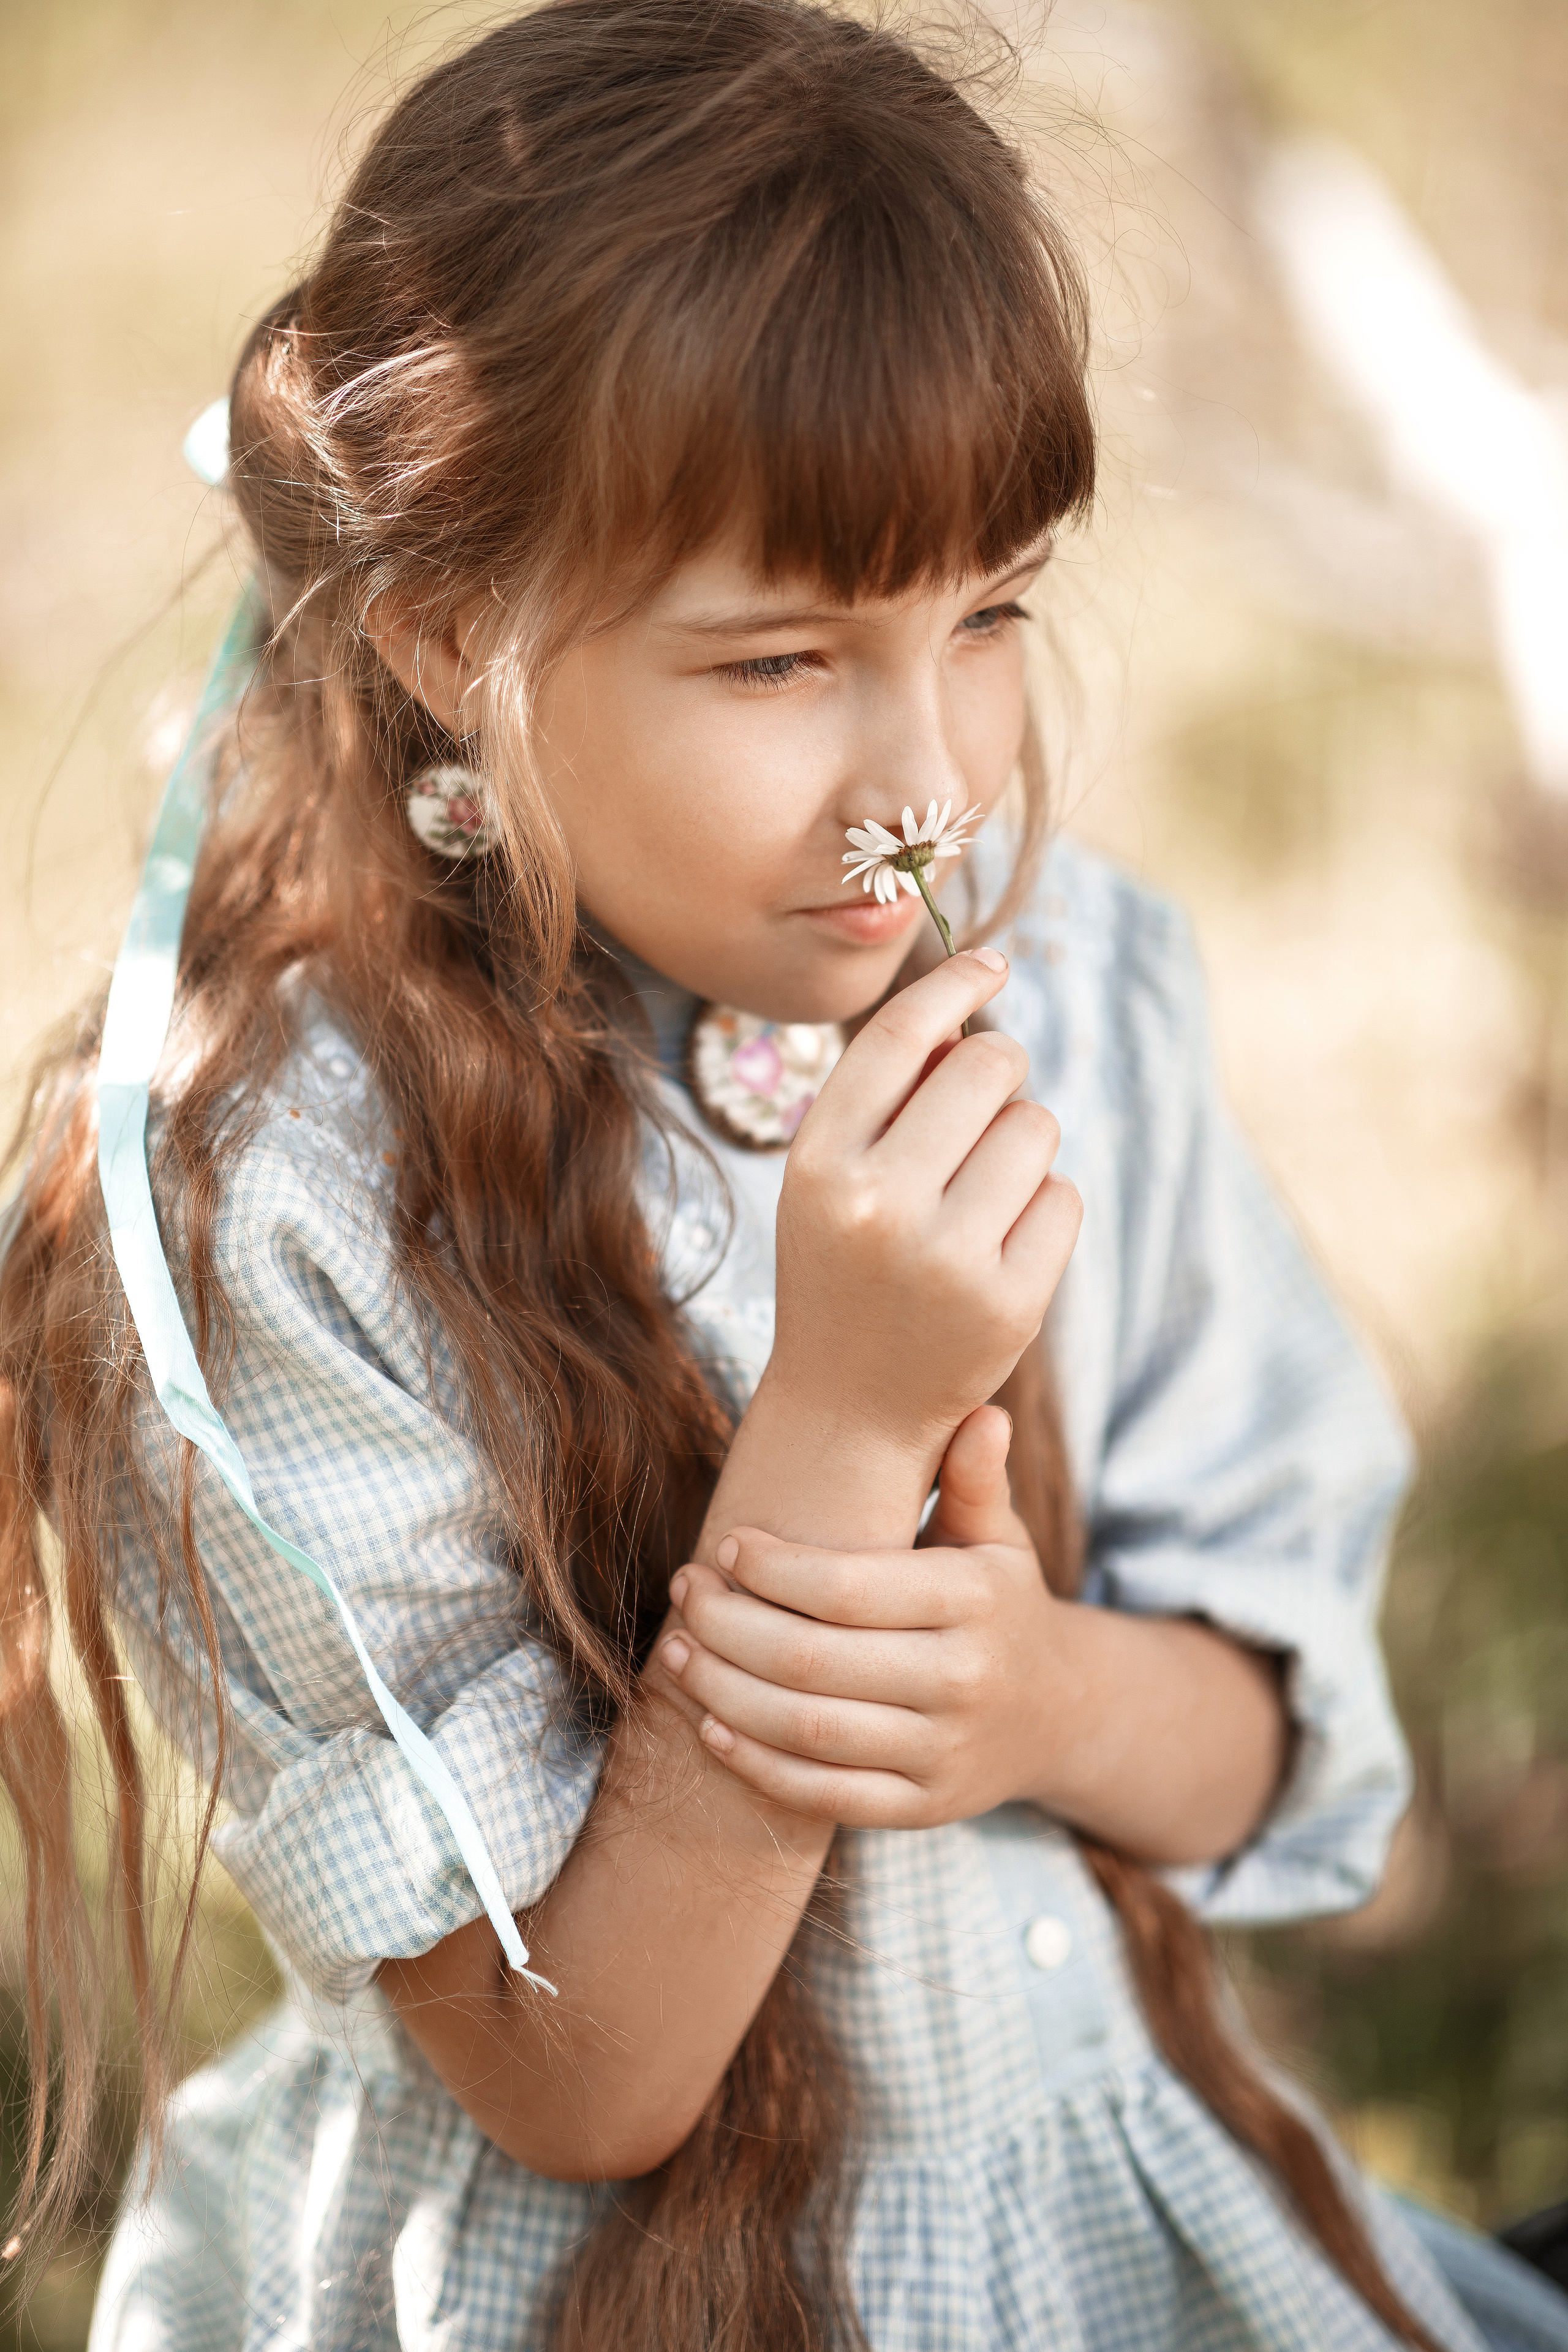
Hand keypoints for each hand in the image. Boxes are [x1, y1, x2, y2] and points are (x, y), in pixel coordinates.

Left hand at [653, 1407, 1072, 1827]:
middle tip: (683, 1589)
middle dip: (727, 1624)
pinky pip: (821, 1794)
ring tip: (676, 1650)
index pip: (848, 1587)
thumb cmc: (999, 1603)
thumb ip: (975, 1478)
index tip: (726, 1544)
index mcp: (976, 1601)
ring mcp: (942, 1754)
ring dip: (722, 1691)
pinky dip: (755, 1763)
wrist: (1060, 1714)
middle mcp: (963, 1682)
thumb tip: (982, 1411)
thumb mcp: (996, 1537)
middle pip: (812, 1661)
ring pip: (806, 1730)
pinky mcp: (922, 1809)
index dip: (772, 1569)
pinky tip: (709, 1725)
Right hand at [766, 949, 1081, 1475]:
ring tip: (981, 1192)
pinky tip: (1002, 1243)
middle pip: (986, 1067)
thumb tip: (968, 1013)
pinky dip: (1045, 1207)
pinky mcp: (1010, 1303)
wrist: (851, 1408)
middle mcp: (879, 1205)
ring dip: (1023, 1143)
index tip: (990, 964)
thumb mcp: (832, 1177)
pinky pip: (1064, 1198)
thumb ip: (886, 1096)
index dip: (955, 984)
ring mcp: (948, 1258)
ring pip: (1035, 1127)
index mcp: (820, 1163)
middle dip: (999, 1072)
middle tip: (984, 1109)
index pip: (900, 1035)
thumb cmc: (846, 1267)